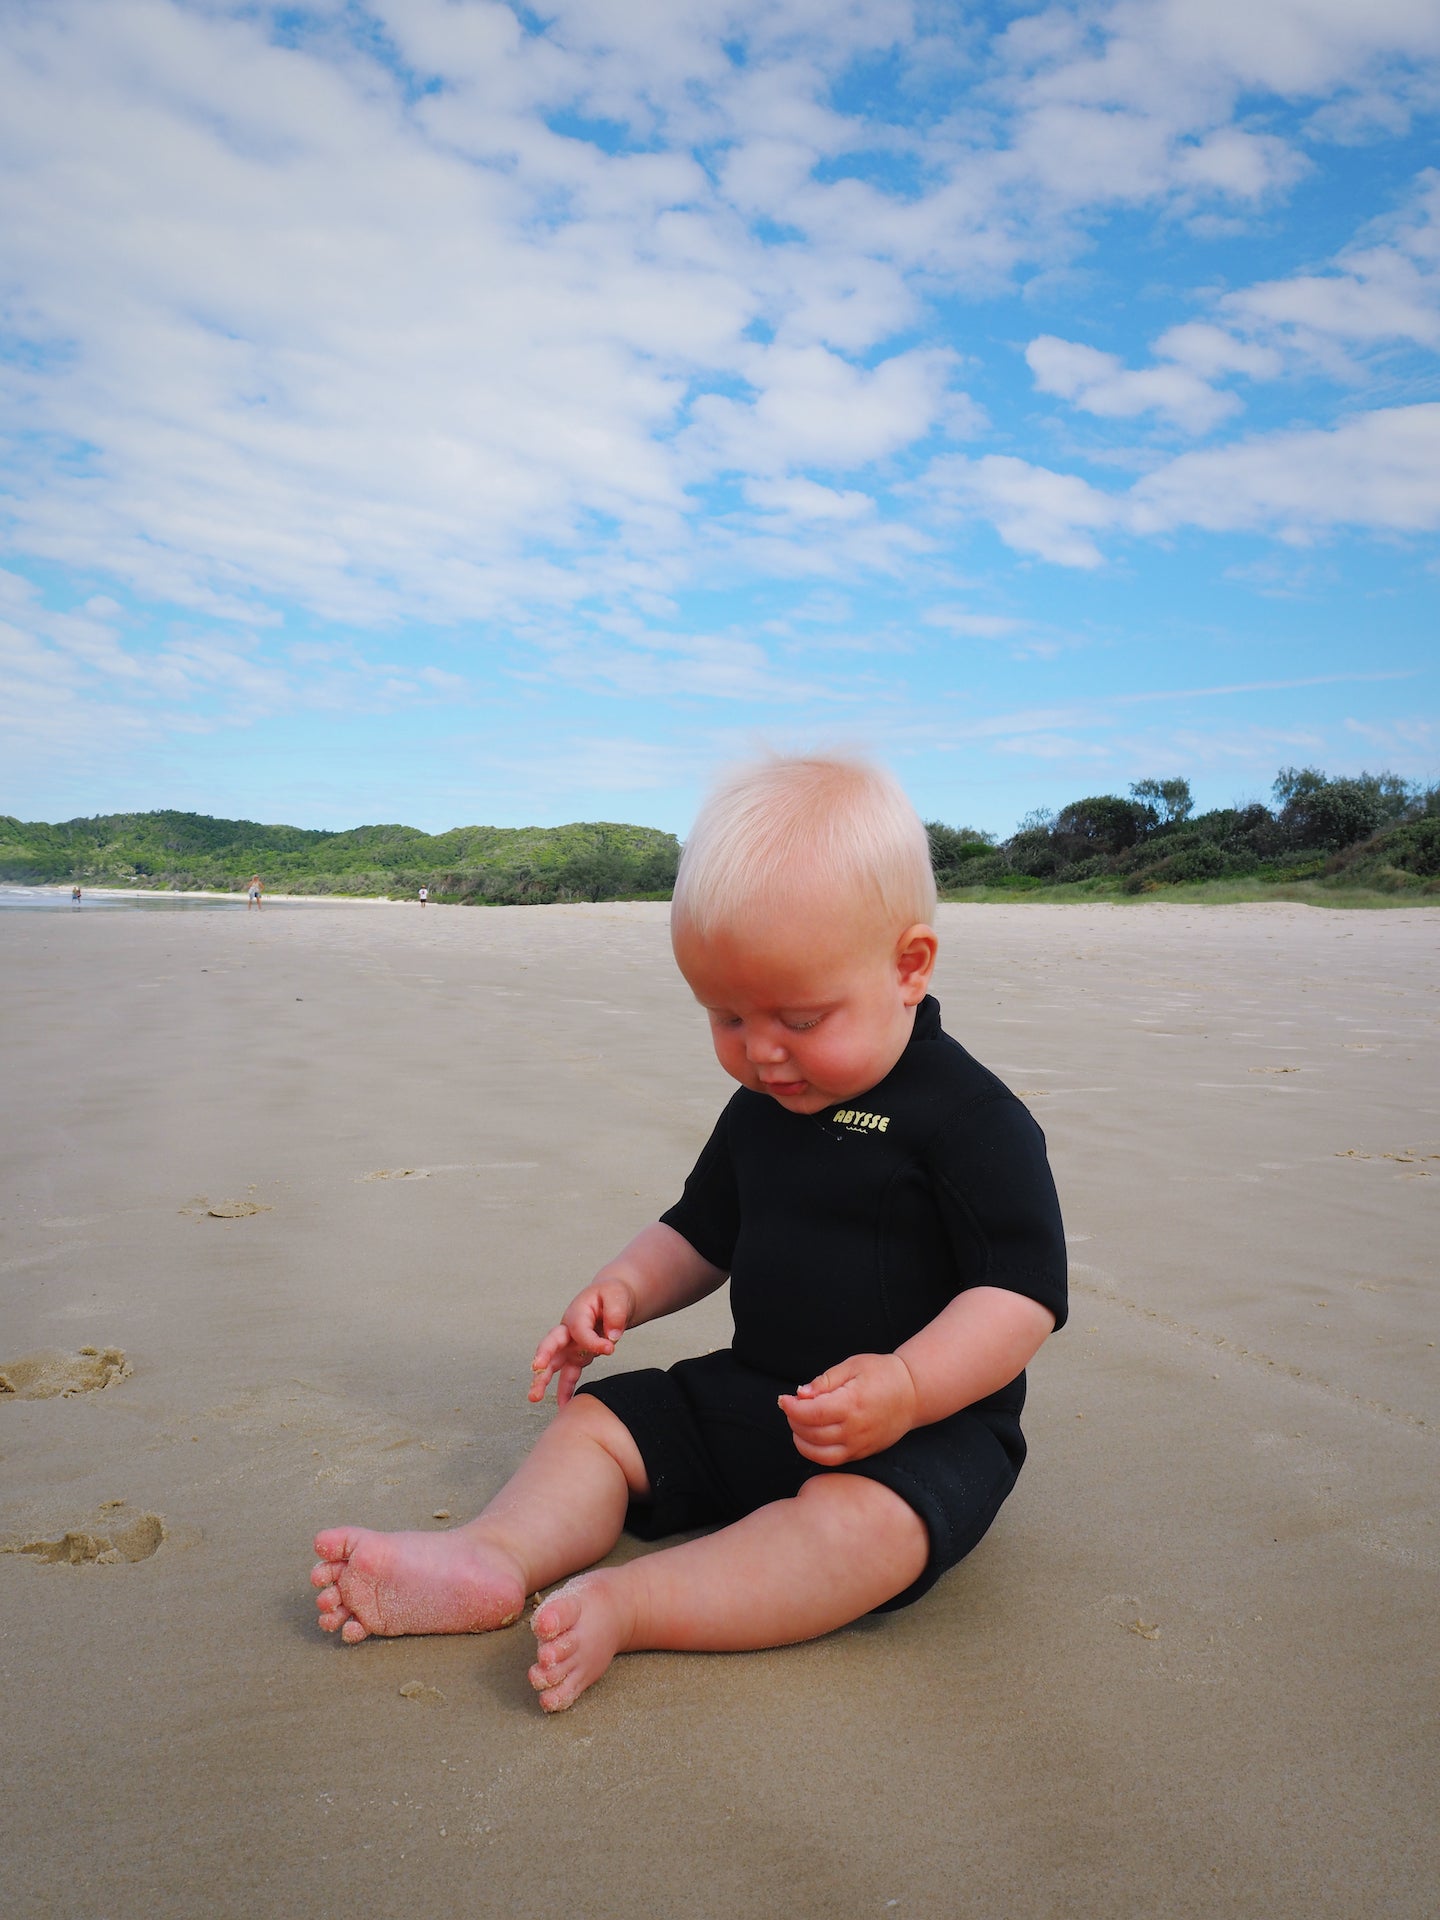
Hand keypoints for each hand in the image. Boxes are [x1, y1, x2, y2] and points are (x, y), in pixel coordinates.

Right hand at [528, 1276, 635, 1406]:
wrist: (611, 1299)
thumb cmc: (612, 1296)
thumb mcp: (618, 1297)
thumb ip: (616, 1315)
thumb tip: (612, 1339)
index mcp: (576, 1314)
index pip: (579, 1332)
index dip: (593, 1342)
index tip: (610, 1348)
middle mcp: (568, 1331)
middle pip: (550, 1345)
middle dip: (543, 1357)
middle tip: (536, 1369)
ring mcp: (570, 1346)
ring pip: (553, 1364)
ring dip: (542, 1380)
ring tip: (534, 1397)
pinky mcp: (577, 1357)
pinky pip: (568, 1376)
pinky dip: (565, 1392)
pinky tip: (563, 1408)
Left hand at [778, 1353, 918, 1464]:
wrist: (913, 1393)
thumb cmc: (882, 1374)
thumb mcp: (853, 1365)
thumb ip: (825, 1380)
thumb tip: (800, 1393)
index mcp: (852, 1403)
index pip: (812, 1413)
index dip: (792, 1408)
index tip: (784, 1399)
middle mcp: (855, 1428)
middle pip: (811, 1434)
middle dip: (793, 1420)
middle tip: (790, 1407)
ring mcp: (860, 1444)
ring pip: (819, 1453)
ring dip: (800, 1440)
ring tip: (798, 1422)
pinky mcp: (863, 1453)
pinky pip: (832, 1460)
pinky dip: (815, 1452)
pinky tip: (810, 1437)